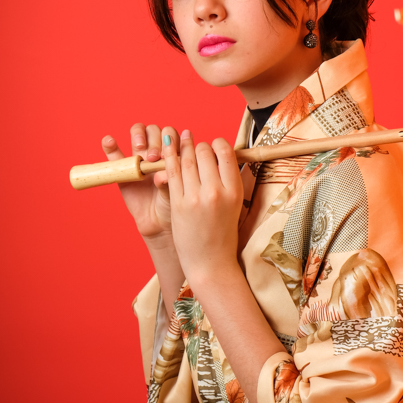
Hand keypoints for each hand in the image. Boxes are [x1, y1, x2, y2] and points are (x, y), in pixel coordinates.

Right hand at [101, 123, 177, 241]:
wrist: (157, 221)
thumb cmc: (170, 204)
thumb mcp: (172, 193)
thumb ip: (167, 183)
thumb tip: (161, 175)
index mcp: (173, 153)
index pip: (171, 135)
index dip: (168, 140)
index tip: (165, 156)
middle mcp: (156, 150)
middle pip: (154, 131)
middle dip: (154, 140)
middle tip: (153, 157)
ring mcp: (139, 156)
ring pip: (138, 133)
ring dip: (138, 135)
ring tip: (138, 149)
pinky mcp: (122, 166)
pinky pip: (114, 153)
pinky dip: (110, 145)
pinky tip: (109, 141)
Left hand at [163, 129, 243, 284]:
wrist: (210, 262)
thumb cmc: (223, 234)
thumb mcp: (234, 205)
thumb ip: (228, 181)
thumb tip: (222, 156)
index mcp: (234, 191)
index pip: (226, 153)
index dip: (217, 144)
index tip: (213, 146)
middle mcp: (216, 192)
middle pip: (204, 153)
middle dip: (199, 147)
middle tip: (196, 149)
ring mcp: (195, 198)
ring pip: (186, 160)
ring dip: (183, 148)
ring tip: (180, 139)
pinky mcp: (177, 203)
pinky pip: (171, 173)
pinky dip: (168, 157)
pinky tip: (167, 148)